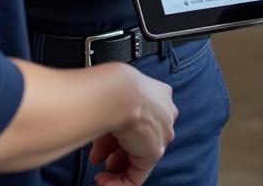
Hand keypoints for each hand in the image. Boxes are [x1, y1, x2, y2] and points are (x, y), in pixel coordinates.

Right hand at [90, 67, 177, 184]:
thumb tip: (104, 128)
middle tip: (99, 157)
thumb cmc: (113, 86)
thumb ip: (115, 110)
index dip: (119, 133)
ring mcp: (161, 134)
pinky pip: (136, 175)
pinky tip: (103, 179)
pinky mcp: (154, 152)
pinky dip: (119, 182)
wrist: (118, 92)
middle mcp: (164, 114)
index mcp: (158, 95)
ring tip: (98, 167)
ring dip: (115, 167)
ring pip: (137, 158)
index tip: (104, 140)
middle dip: (115, 151)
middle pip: (139, 139)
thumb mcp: (116, 94)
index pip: (140, 120)